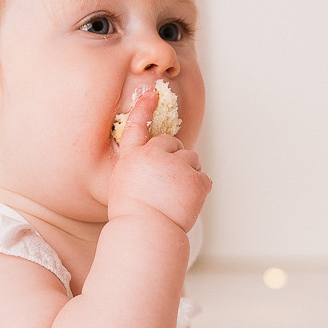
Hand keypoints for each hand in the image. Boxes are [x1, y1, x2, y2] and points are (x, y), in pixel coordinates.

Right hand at [108, 86, 209, 232]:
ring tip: (174, 198)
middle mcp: (155, 155)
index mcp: (133, 157)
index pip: (136, 126)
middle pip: (173, 145)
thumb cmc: (132, 215)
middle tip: (167, 186)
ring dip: (187, 175)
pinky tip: (185, 204)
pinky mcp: (197, 180)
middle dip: (174, 160)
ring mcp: (178, 166)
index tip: (151, 94)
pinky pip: (204, 179)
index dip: (143, 108)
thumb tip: (160, 159)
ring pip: (192, 160)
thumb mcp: (124, 184)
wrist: (146, 233)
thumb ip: (139, 166)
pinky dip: (198, 190)